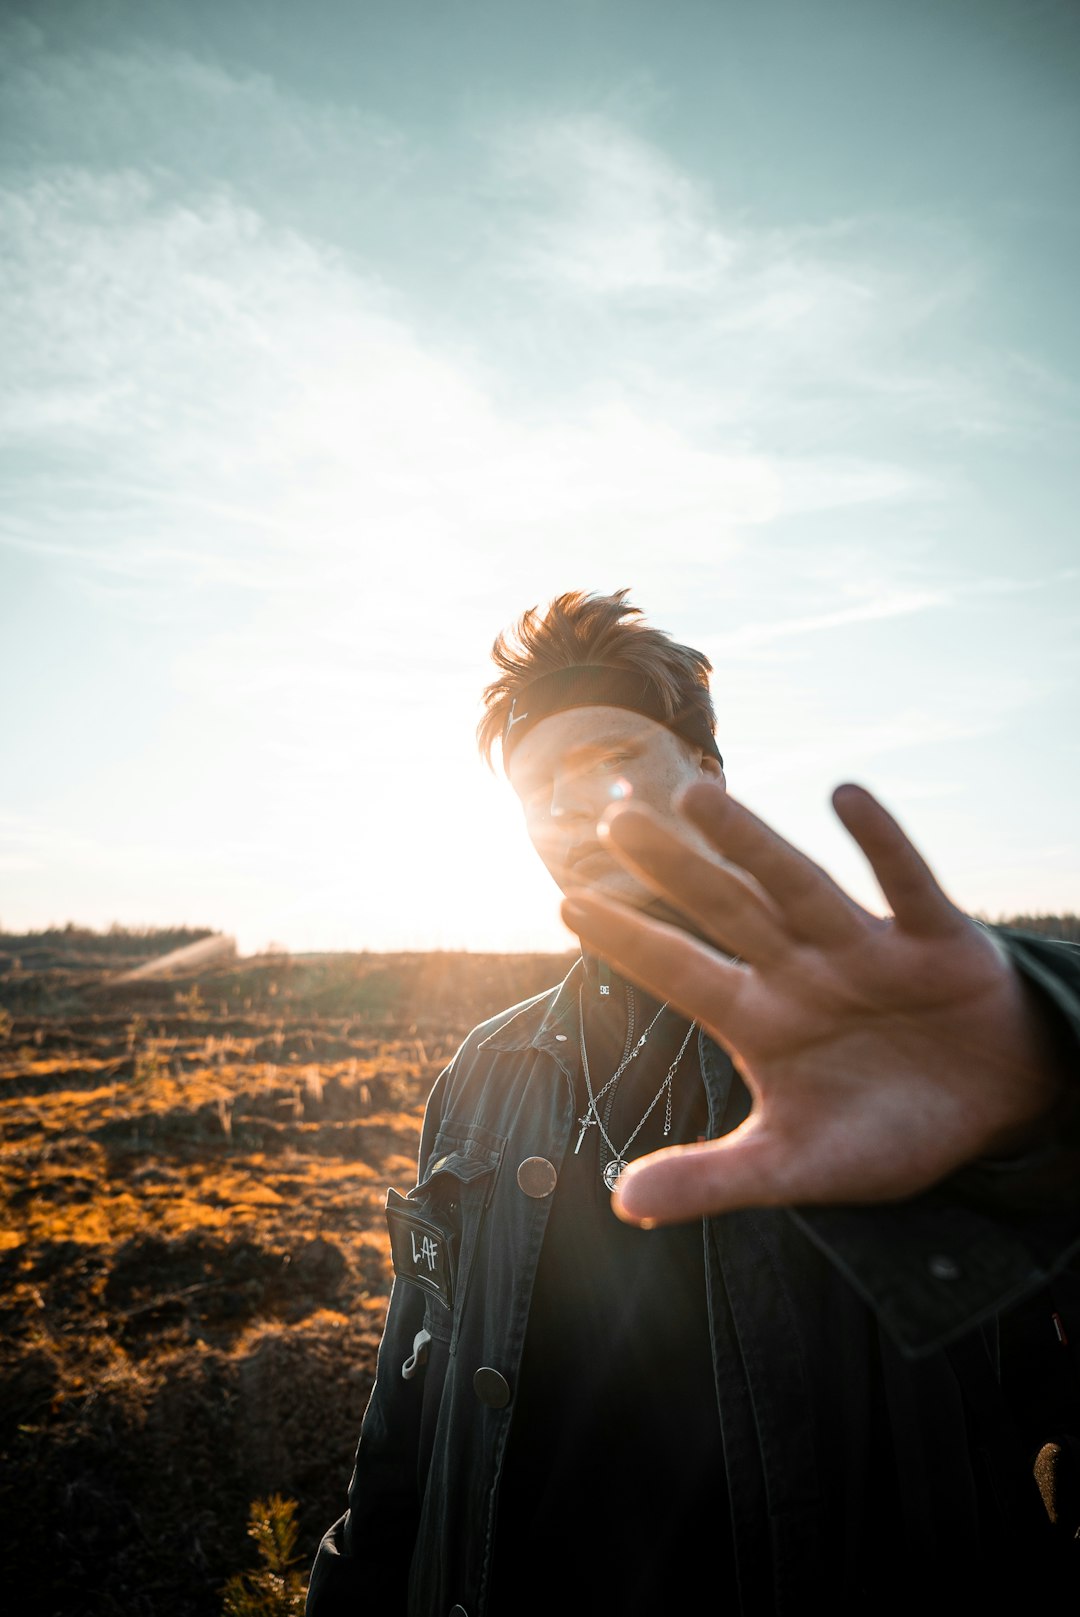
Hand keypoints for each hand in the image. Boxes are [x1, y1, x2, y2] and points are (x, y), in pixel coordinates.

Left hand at [559, 780, 1062, 1226]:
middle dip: (674, 869)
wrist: (998, 1114)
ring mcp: (864, 949)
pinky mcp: (936, 941)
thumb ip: (714, 1179)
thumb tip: (621, 1205)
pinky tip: (847, 797)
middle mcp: (802, 970)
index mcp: (762, 1020)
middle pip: (726, 910)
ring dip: (749, 843)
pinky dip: (882, 845)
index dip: (630, 941)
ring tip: (695, 797)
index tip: (566, 902)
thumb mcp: (797, 1165)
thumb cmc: (889, 1130)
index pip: (682, 973)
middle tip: (612, 821)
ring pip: (796, 886)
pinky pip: (906, 886)